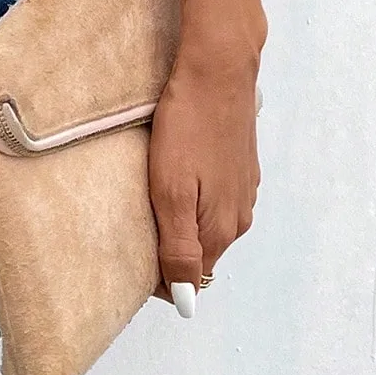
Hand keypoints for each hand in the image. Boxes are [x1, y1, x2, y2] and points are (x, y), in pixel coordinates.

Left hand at [148, 12, 263, 310]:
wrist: (217, 70)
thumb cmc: (187, 129)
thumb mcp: (172, 193)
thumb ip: (179, 249)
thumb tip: (188, 303)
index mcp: (221, 230)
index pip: (190, 277)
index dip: (159, 274)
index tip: (131, 250)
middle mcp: (239, 217)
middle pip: (199, 251)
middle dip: (168, 248)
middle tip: (135, 219)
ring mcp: (244, 189)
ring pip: (206, 223)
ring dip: (180, 220)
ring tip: (150, 194)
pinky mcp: (241, 165)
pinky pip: (214, 196)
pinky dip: (193, 195)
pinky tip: (176, 172)